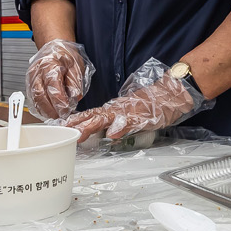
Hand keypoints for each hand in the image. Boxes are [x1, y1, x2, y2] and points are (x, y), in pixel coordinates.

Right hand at [25, 39, 92, 118]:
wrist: (54, 47)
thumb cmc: (64, 54)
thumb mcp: (76, 65)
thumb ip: (75, 82)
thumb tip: (75, 97)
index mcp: (49, 64)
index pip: (52, 86)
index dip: (59, 101)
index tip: (66, 110)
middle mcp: (37, 71)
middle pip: (41, 95)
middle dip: (52, 109)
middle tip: (62, 116)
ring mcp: (31, 78)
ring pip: (35, 99)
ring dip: (46, 111)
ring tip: (57, 116)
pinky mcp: (29, 84)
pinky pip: (32, 99)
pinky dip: (40, 108)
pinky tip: (49, 112)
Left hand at [62, 65, 204, 142]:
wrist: (170, 95)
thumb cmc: (150, 107)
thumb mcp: (128, 116)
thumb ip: (115, 123)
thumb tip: (102, 132)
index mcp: (113, 110)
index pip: (91, 114)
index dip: (76, 119)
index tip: (60, 125)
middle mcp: (118, 110)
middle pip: (94, 116)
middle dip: (79, 124)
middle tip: (64, 131)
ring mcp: (129, 113)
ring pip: (107, 119)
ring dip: (92, 126)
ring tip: (80, 133)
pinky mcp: (142, 117)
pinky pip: (130, 123)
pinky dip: (121, 128)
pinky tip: (113, 134)